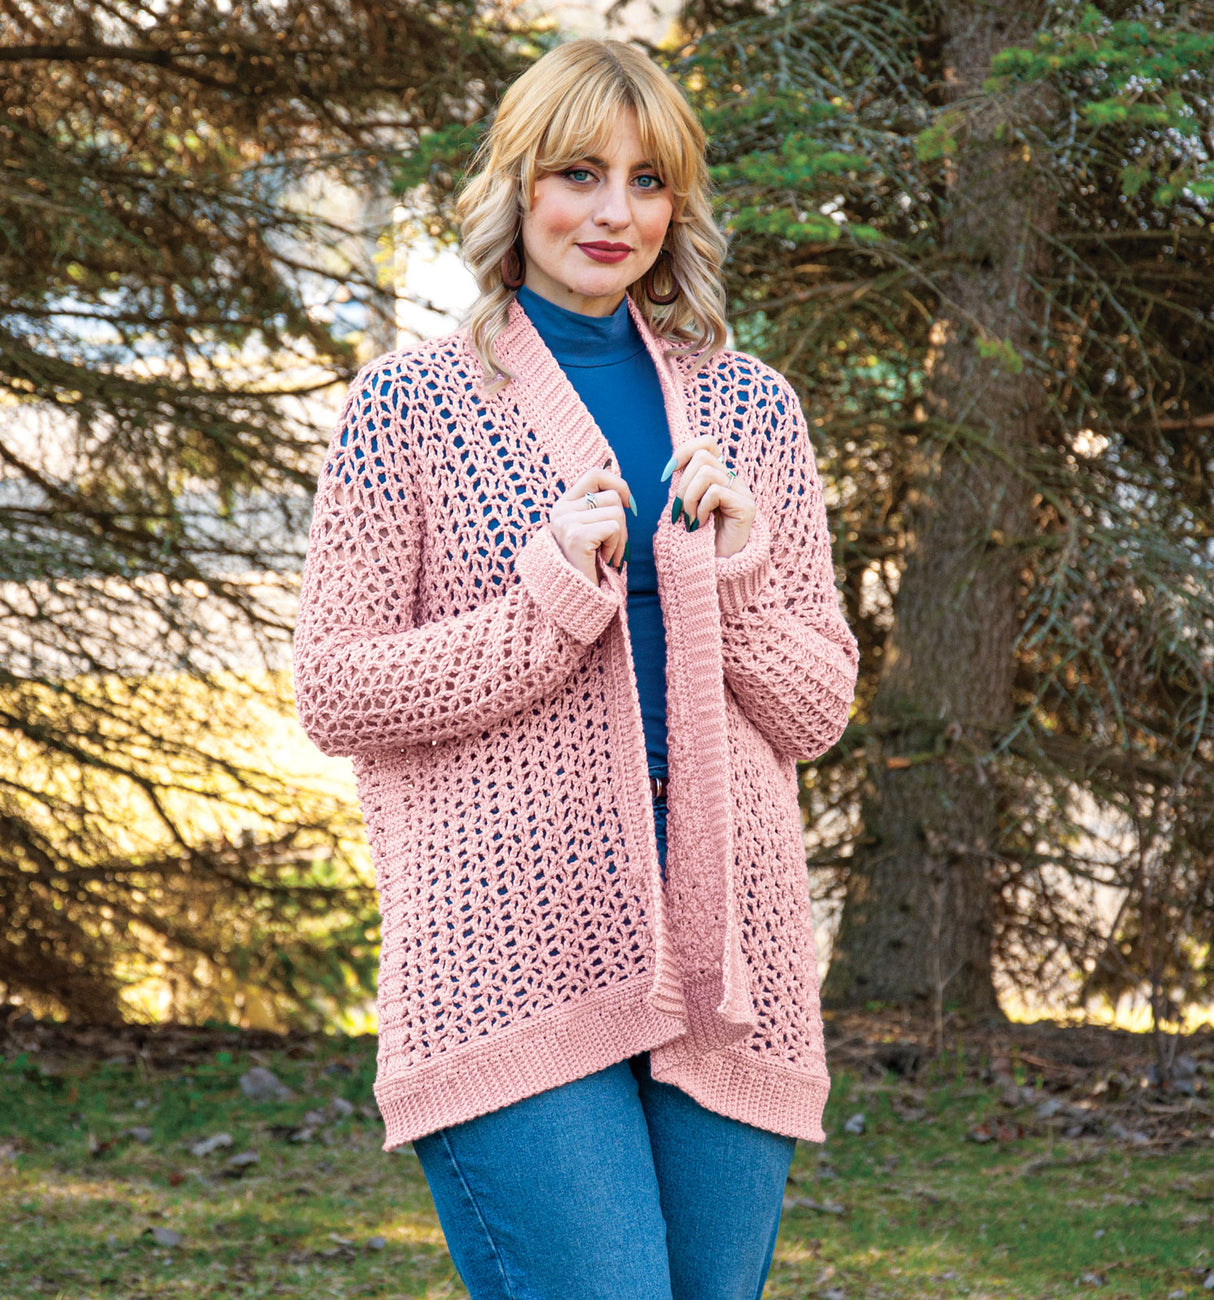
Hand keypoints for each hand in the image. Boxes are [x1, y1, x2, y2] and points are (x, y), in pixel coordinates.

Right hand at [549, 461, 635, 584]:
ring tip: (607, 554)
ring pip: (616, 512)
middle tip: (612, 545)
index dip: (617, 483)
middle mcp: (560, 510)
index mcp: (563, 505)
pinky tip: (605, 560)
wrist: (577, 598)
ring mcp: (566, 522)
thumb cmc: (590, 565)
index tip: (627, 503)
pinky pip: (614, 528)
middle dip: (622, 522)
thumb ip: (600, 507)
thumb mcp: (593, 529)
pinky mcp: (576, 536)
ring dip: (621, 538)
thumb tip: (622, 485)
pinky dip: (617, 546)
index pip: (594, 474)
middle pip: (611, 496)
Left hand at [662, 437, 754, 557]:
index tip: (667, 474)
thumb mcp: (685, 507)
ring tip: (689, 519)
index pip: (707, 443)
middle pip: (702, 457)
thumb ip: (683, 485)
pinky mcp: (746, 507)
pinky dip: (701, 509)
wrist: (713, 569)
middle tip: (680, 511)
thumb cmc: (696, 539)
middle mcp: (733, 481)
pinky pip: (715, 492)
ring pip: (706, 472)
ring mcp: (742, 493)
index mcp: (718, 477)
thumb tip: (671, 466)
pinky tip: (700, 525)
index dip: (684, 451)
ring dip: (689, 497)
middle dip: (682, 484)